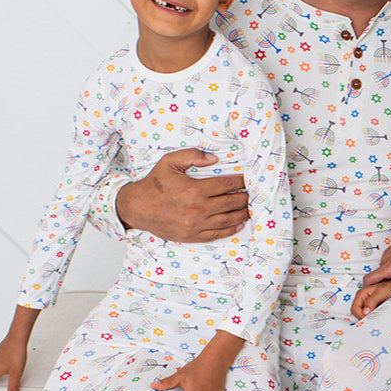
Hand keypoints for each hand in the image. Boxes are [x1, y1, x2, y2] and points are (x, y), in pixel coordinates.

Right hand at [116, 149, 248, 242]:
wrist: (138, 208)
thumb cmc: (154, 184)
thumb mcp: (169, 162)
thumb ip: (192, 155)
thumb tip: (213, 159)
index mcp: (194, 189)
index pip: (226, 184)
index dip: (240, 181)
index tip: (247, 180)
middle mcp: (197, 208)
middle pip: (231, 202)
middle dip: (245, 197)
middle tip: (252, 194)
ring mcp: (196, 224)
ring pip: (227, 219)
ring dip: (242, 213)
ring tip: (249, 208)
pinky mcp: (192, 236)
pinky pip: (217, 233)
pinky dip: (230, 229)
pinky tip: (238, 224)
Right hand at [351, 275, 390, 319]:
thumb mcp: (383, 292)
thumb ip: (373, 300)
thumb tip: (365, 312)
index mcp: (362, 293)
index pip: (354, 309)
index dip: (361, 316)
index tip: (369, 319)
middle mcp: (364, 297)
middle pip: (358, 313)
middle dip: (366, 317)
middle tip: (375, 319)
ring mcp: (369, 301)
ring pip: (365, 314)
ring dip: (372, 317)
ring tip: (381, 315)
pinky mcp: (375, 304)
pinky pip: (372, 313)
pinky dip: (376, 315)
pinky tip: (383, 313)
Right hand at [362, 219, 390, 291]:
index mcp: (390, 266)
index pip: (368, 279)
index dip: (368, 289)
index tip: (373, 294)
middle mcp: (386, 258)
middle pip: (376, 276)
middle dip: (383, 284)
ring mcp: (389, 253)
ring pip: (383, 269)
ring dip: (390, 275)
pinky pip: (388, 262)